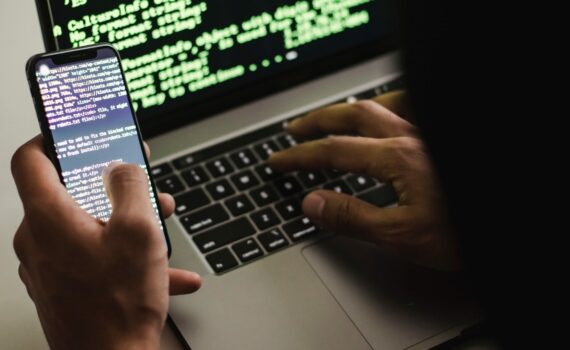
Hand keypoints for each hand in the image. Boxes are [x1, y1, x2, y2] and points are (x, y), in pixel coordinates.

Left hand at [11, 136, 201, 349]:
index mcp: (49, 218)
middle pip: (69, 194)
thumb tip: (122, 166)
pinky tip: (163, 270)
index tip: (72, 133)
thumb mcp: (139, 231)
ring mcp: (48, 267)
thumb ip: (130, 186)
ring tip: (159, 228)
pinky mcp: (62, 286)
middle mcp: (39, 241)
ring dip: (123, 221)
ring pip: (86, 226)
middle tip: (140, 184)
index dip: (51, 137)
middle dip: (111, 186)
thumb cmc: (118, 306)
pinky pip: (93, 257)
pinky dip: (124, 256)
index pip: (30, 159)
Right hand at [269, 92, 460, 269]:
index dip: (301, 155)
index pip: (335, 151)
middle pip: (353, 116)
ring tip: (331, 118)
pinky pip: (409, 109)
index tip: (279, 160)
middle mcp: (412, 138)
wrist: (512, 227)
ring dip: (349, 110)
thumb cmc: (466, 232)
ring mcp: (428, 135)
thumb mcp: (403, 235)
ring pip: (381, 105)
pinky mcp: (438, 141)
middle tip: (295, 131)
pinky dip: (387, 107)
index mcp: (398, 158)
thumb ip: (354, 217)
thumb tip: (312, 202)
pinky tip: (384, 116)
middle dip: (318, 122)